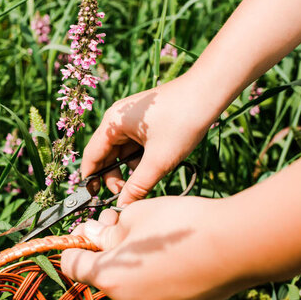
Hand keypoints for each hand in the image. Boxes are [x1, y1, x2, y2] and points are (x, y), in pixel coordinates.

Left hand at [60, 196, 246, 299]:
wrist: (235, 246)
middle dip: (107, 252)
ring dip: (131, 267)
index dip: (74, 247)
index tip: (83, 234)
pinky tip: (173, 261)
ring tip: (153, 243)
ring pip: (129, 287)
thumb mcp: (134, 215)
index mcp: (109, 277)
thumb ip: (106, 230)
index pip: (72, 267)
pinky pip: (153, 297)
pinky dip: (154, 281)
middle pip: (103, 276)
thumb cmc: (180, 225)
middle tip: (121, 226)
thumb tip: (94, 236)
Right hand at [81, 74, 216, 207]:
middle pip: (106, 155)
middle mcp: (117, 119)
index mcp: (112, 123)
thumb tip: (122, 207)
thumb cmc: (182, 121)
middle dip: (114, 176)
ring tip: (144, 182)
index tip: (93, 197)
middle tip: (126, 195)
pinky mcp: (145, 121)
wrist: (209, 92)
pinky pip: (134, 145)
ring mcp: (131, 119)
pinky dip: (140, 159)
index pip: (92, 156)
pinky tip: (154, 167)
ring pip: (122, 151)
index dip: (91, 178)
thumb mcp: (159, 160)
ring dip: (129, 169)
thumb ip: (138, 186)